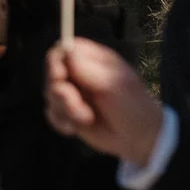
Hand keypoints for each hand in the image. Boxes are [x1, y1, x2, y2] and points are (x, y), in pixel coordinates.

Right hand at [45, 38, 162, 163]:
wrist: (139, 139)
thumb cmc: (134, 107)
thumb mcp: (115, 87)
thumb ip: (91, 71)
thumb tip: (67, 52)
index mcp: (91, 59)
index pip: (62, 49)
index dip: (56, 61)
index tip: (60, 76)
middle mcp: (78, 73)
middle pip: (51, 73)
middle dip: (61, 93)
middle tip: (76, 105)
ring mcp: (71, 93)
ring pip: (49, 95)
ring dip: (65, 110)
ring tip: (86, 118)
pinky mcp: (67, 112)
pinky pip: (51, 114)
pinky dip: (60, 122)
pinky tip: (74, 128)